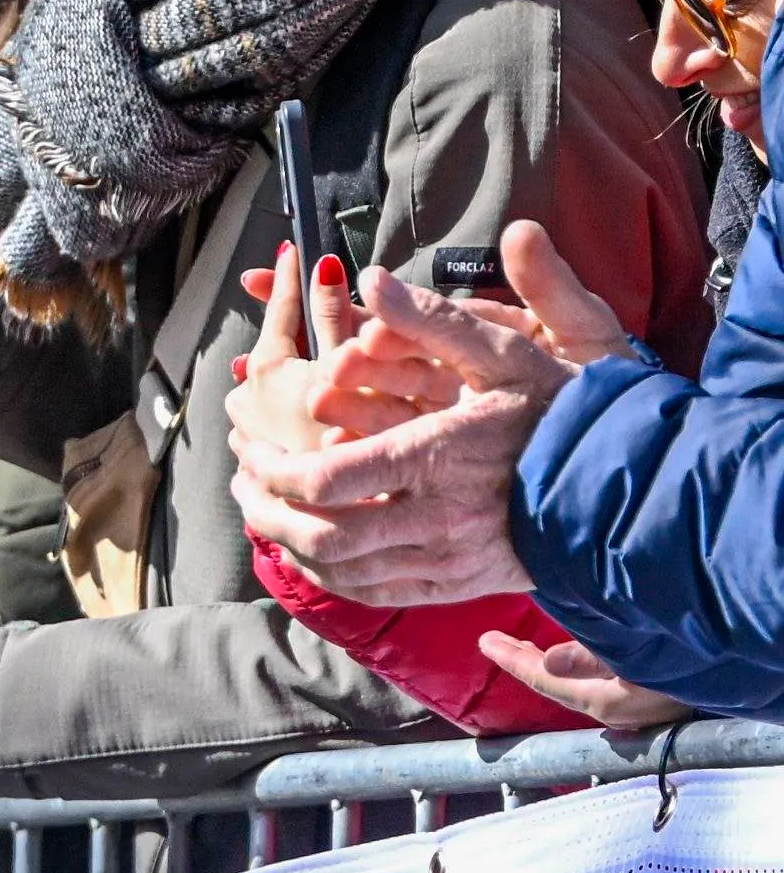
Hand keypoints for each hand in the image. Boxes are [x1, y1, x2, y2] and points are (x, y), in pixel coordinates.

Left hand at [233, 227, 595, 607]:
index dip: (273, 470)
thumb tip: (369, 279)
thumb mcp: (504, 352)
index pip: (325, 479)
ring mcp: (450, 560)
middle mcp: (440, 519)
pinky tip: (311, 548)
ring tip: (263, 510)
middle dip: (266, 510)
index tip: (252, 450)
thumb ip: (432, 320)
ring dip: (289, 544)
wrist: (629, 482)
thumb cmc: (562, 411)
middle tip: (242, 481)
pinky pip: (377, 593)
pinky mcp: (459, 585)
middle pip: (321, 533)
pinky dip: (331, 575)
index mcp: (438, 458)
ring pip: (341, 571)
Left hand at [477, 631, 696, 731]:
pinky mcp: (643, 699)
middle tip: (493, 641)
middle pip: (552, 683)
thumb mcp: (637, 656)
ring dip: (546, 664)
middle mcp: (609, 709)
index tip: (483, 641)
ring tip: (523, 647)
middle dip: (522, 660)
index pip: (542, 679)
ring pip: (573, 684)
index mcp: (601, 700)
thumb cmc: (686, 661)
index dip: (511, 658)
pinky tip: (569, 657)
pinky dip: (572, 667)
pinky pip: (593, 682)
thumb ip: (590, 658)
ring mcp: (626, 708)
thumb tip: (549, 662)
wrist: (736, 678)